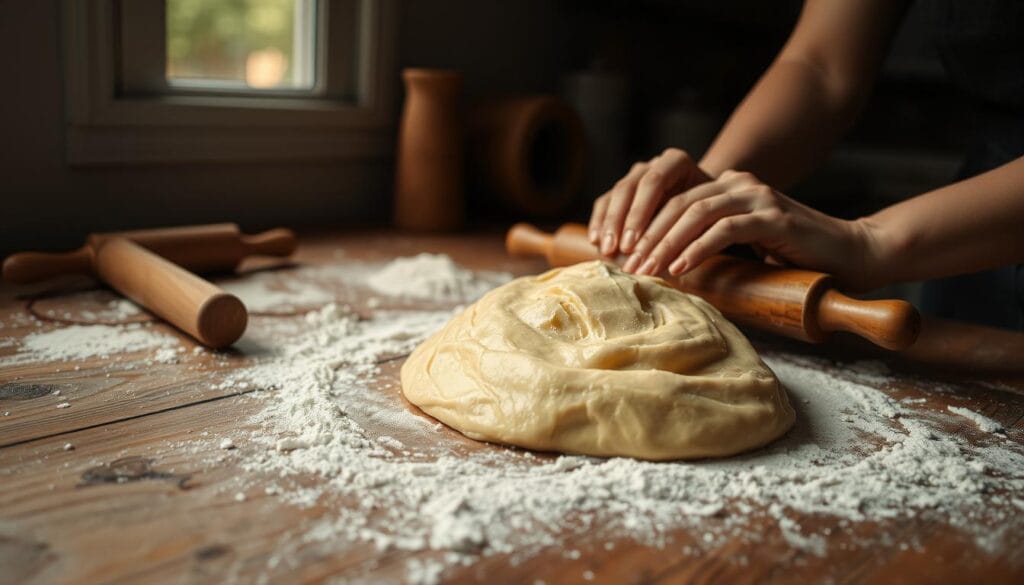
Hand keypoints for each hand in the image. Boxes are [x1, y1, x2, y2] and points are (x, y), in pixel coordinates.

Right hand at [588, 148, 711, 256]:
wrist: (705, 205)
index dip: (640, 213)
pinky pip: (604, 203)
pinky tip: (595, 243)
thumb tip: (672, 256)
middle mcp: (653, 164)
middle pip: (629, 188)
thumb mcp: (709, 216)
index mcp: (676, 161)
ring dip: (607, 224)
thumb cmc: (710, 212)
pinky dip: (599, 222)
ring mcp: (635, 175)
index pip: (654, 182)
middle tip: (616, 249)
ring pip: (614, 195)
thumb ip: (692, 227)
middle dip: (620, 222)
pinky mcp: (622, 191)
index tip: (633, 243)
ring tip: (605, 251)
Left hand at [622, 170, 879, 289]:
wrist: (853, 255)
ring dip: (666, 244)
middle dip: (649, 236)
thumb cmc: (796, 259)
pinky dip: (698, 249)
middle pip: (679, 205)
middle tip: (627, 265)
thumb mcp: (745, 247)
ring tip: (646, 269)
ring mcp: (759, 198)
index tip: (625, 256)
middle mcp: (742, 185)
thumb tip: (665, 267)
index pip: (676, 201)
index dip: (646, 227)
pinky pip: (724, 229)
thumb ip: (713, 244)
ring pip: (696, 214)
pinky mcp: (774, 217)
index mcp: (730, 188)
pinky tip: (679, 269)